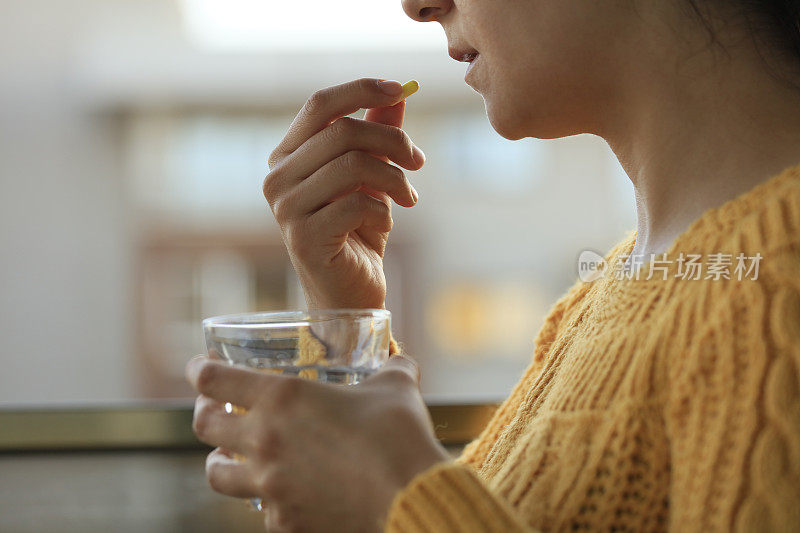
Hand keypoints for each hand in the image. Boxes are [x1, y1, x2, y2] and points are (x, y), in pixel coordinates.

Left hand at [186, 353, 450, 531]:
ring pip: (217, 475)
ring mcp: (269, 486)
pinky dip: (268, 498)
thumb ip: (391, 369)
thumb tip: (400, 362)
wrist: (409, 498)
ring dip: (218, 461)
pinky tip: (283, 493)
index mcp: (283, 397)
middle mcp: (264, 440)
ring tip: (225, 457)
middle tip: (212, 407)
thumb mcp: (395, 387)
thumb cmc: (399, 436)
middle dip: (204, 412)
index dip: (200, 369)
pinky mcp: (284, 521)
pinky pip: (263, 509)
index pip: (214, 378)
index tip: (200, 366)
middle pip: (204, 425)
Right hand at [263, 78, 424, 309]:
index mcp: (288, 155)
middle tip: (418, 162)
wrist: (350, 291)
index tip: (402, 89)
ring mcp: (286, 208)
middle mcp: (277, 177)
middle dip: (393, 142)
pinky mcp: (304, 237)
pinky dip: (382, 212)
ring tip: (410, 197)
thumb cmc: (358, 231)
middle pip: (343, 132)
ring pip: (353, 166)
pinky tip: (384, 224)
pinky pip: (356, 205)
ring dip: (395, 180)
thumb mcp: (373, 177)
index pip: (320, 105)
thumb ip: (378, 134)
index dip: (362, 90)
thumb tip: (399, 93)